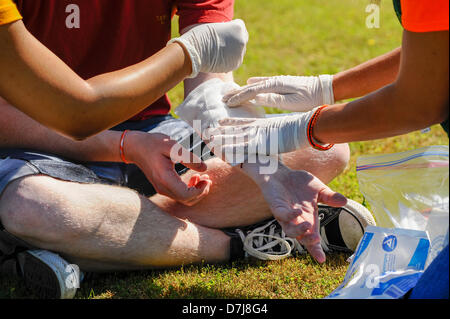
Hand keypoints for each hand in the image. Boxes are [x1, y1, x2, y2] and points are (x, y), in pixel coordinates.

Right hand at [125, 131, 211, 205]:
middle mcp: (163, 188)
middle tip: (208, 179)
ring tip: (203, 178)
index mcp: (165, 178)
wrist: (136, 147)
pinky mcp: (163, 187)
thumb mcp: (172, 146)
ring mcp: (162, 189)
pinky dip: (190, 190)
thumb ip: (189, 157)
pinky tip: (194, 178)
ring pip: (184, 200)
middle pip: (187, 201)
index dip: (200, 190)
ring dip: (196, 191)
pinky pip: (179, 195)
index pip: (186, 195)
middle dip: (201, 192)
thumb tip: (204, 168)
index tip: (207, 178)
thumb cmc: (154, 143)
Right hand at [168, 20, 248, 77]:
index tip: (222, 31)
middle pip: (242, 38)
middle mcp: (242, 41)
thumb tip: (230, 36)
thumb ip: (226, 29)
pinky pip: (235, 60)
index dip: (230, 28)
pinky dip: (229, 59)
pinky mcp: (235, 65)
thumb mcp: (215, 26)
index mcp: (238, 28)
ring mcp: (239, 54)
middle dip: (234, 39)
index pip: (240, 26)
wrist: (193, 53)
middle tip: (222, 42)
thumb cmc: (200, 36)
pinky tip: (219, 58)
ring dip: (232, 50)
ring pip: (239, 50)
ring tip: (218, 51)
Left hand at [205, 112, 321, 156]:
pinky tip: (220, 151)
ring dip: (221, 139)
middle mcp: (258, 128)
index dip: (230, 122)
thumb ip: (277, 130)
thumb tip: (276, 133)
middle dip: (220, 130)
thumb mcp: (285, 128)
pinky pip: (243, 148)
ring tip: (207, 139)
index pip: (243, 122)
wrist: (308, 126)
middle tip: (206, 130)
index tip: (219, 121)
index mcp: (264, 123)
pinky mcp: (261, 143)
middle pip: (235, 129)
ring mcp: (259, 135)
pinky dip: (231, 149)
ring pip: (235, 137)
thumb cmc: (301, 128)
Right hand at [222, 75, 333, 110]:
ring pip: (255, 85)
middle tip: (223, 98)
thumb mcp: (291, 102)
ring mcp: (277, 81)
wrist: (323, 90)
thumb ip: (273, 99)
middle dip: (237, 93)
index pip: (251, 91)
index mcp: (275, 85)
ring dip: (243, 89)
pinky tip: (249, 83)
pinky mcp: (281, 83)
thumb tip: (255, 97)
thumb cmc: (309, 99)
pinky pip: (262, 84)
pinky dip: (253, 85)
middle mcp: (274, 81)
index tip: (228, 103)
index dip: (239, 97)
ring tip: (232, 92)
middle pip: (250, 87)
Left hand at [242, 161, 346, 262]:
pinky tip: (297, 212)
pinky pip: (282, 215)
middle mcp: (296, 221)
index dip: (316, 249)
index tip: (321, 260)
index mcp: (308, 219)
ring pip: (289, 230)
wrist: (281, 172)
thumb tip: (345, 201)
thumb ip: (329, 197)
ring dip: (298, 230)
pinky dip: (289, 216)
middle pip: (301, 237)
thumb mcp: (318, 189)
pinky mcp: (276, 207)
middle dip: (308, 241)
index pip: (312, 238)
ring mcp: (285, 215)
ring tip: (307, 226)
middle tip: (316, 239)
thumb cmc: (299, 183)